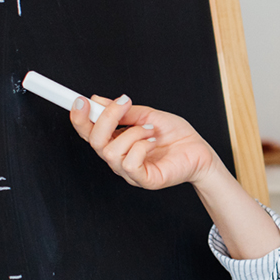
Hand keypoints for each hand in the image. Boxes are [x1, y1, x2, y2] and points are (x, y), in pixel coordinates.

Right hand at [69, 94, 218, 189]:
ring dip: (132, 133)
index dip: (80, 118)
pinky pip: (129, 164)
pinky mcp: (144, 180)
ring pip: (112, 152)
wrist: (200, 151)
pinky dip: (140, 147)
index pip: (89, 133)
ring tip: (149, 129)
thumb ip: (123, 111)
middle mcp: (120, 158)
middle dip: (107, 118)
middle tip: (124, 104)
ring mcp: (130, 171)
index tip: (80, 100)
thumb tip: (98, 100)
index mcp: (117, 142)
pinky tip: (152, 142)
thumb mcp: (148, 115)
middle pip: (95, 142)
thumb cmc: (177, 136)